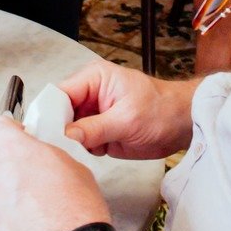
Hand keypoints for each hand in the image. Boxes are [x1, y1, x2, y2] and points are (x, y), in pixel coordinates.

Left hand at [0, 116, 124, 230]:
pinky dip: (7, 224)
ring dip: (9, 199)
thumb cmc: (78, 212)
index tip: (16, 138)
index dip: (7, 131)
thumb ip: (46, 156)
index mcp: (17, 152)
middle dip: (13, 171)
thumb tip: (41, 159)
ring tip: (36, 214)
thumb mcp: (74, 166)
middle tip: (36, 185)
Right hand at [59, 59, 194, 159]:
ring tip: (90, 149)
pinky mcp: (100, 130)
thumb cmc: (161, 111)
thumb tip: (66, 136)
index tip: (47, 135)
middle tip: (64, 149)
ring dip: (74, 143)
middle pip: (60, 113)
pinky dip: (86, 150)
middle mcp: (89, 94)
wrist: (184, 124)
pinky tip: (99, 152)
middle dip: (62, 131)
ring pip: (69, 130)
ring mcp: (94, 113)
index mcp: (93, 78)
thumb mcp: (127, 120)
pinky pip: (82, 141)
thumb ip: (94, 128)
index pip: (59, 94)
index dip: (50, 114)